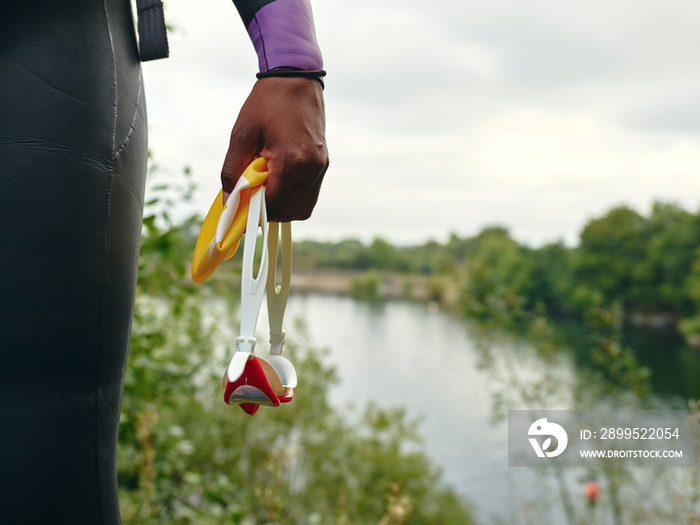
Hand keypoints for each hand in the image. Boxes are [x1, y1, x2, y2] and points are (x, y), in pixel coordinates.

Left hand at [220, 76, 328, 221]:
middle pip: (289, 213)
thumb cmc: (266, 102)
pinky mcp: (324, 164)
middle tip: (250, 198)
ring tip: (265, 190)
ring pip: (302, 209)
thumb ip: (232, 171)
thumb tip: (228, 202)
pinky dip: (293, 198)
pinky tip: (278, 183)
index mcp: (292, 160)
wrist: (297, 78)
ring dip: (282, 208)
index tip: (239, 207)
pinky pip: (309, 195)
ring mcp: (321, 167)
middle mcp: (312, 168)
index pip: (273, 204)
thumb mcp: (242, 134)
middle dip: (268, 212)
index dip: (253, 211)